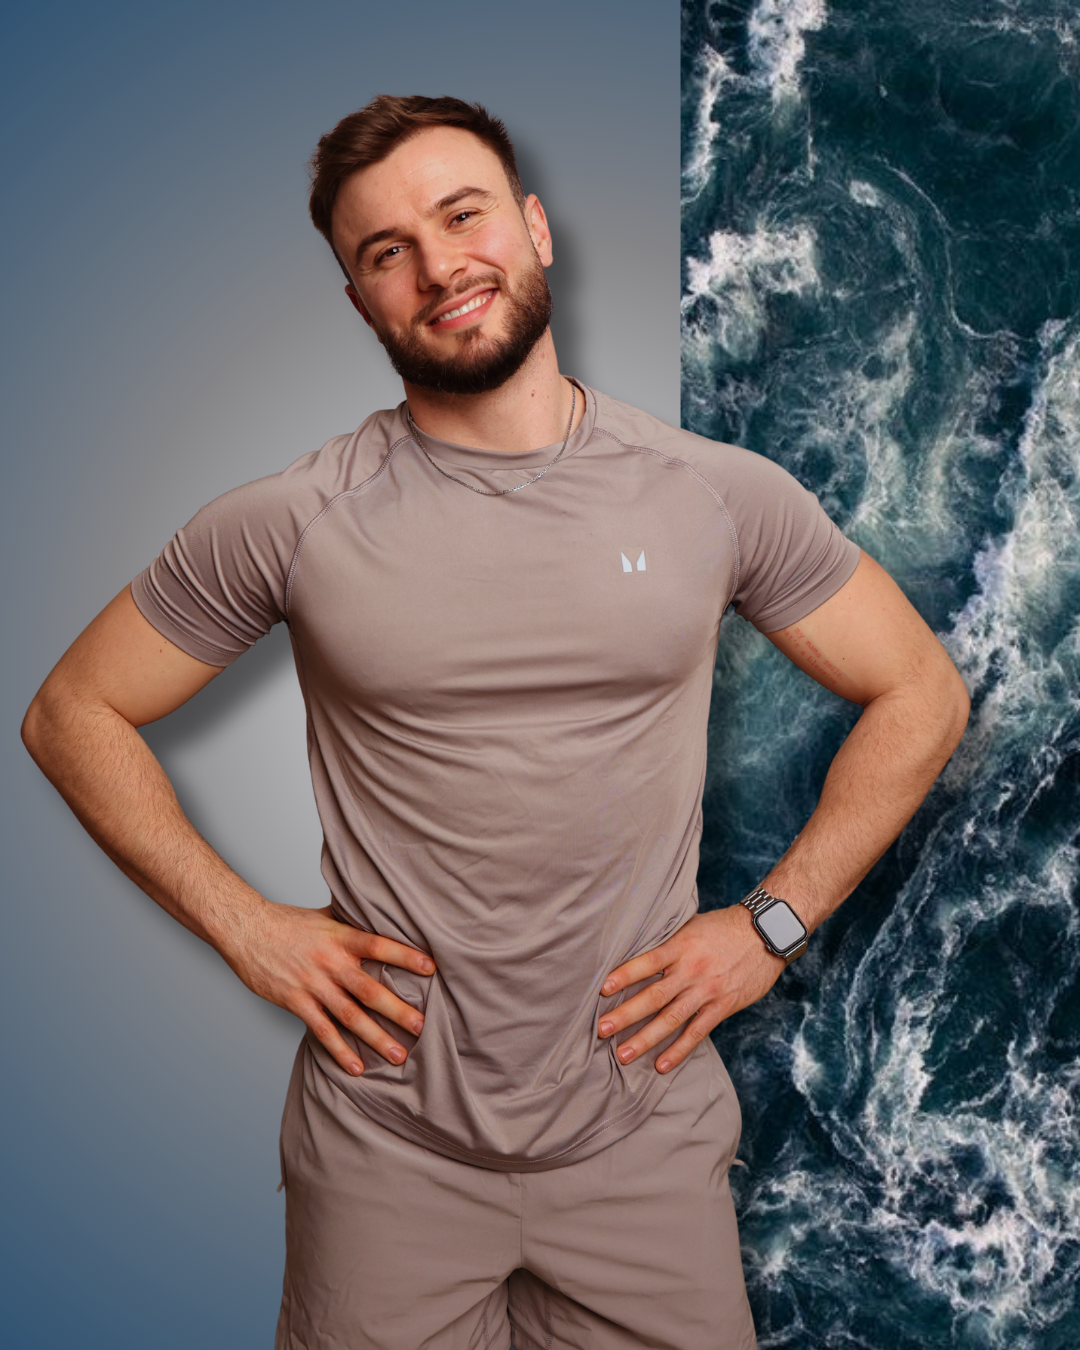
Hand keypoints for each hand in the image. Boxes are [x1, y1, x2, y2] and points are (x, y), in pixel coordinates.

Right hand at [220, 902, 434, 1076]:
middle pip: (370, 990)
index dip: (405, 956)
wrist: (247, 930)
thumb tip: (380, 916)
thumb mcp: (325, 916)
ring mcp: (313, 984)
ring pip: (350, 1016)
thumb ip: (352, 922)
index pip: (380, 945)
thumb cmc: (287, 922)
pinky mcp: (296, 1002)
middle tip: (422, 1027)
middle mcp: (330, 962)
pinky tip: (356, 1066)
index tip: (431, 968)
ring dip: (376, 1037)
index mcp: (341, 937)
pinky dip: (340, 1050)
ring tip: (398, 1055)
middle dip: (398, 1010)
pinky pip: (322, 1031)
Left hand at [597, 906, 785, 1071]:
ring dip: (645, 1039)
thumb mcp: (692, 925)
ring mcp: (707, 991)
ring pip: (671, 1019)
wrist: (767, 933)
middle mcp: (692, 970)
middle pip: (653, 996)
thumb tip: (638, 951)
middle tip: (601, 1030)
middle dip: (625, 1015)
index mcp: (681, 946)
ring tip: (623, 1054)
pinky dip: (678, 1050)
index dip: (624, 975)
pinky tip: (661, 1064)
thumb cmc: (724, 927)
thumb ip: (669, 942)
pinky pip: (697, 1032)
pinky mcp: (722, 1006)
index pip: (647, 962)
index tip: (603, 989)